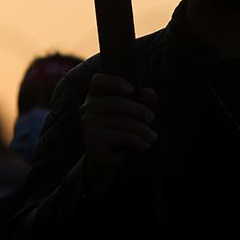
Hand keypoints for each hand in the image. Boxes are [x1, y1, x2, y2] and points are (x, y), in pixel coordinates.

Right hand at [79, 73, 156, 200]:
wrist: (107, 159)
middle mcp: (87, 108)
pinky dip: (136, 140)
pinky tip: (145, 145)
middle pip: (115, 102)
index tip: (132, 89)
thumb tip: (150, 92)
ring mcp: (88, 124)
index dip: (114, 82)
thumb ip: (143, 101)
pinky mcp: (92, 139)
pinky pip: (120, 136)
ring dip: (141, 129)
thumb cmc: (121, 130)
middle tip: (152, 118)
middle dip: (138, 110)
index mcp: (95, 95)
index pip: (98, 80)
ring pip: (120, 121)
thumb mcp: (134, 114)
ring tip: (152, 136)